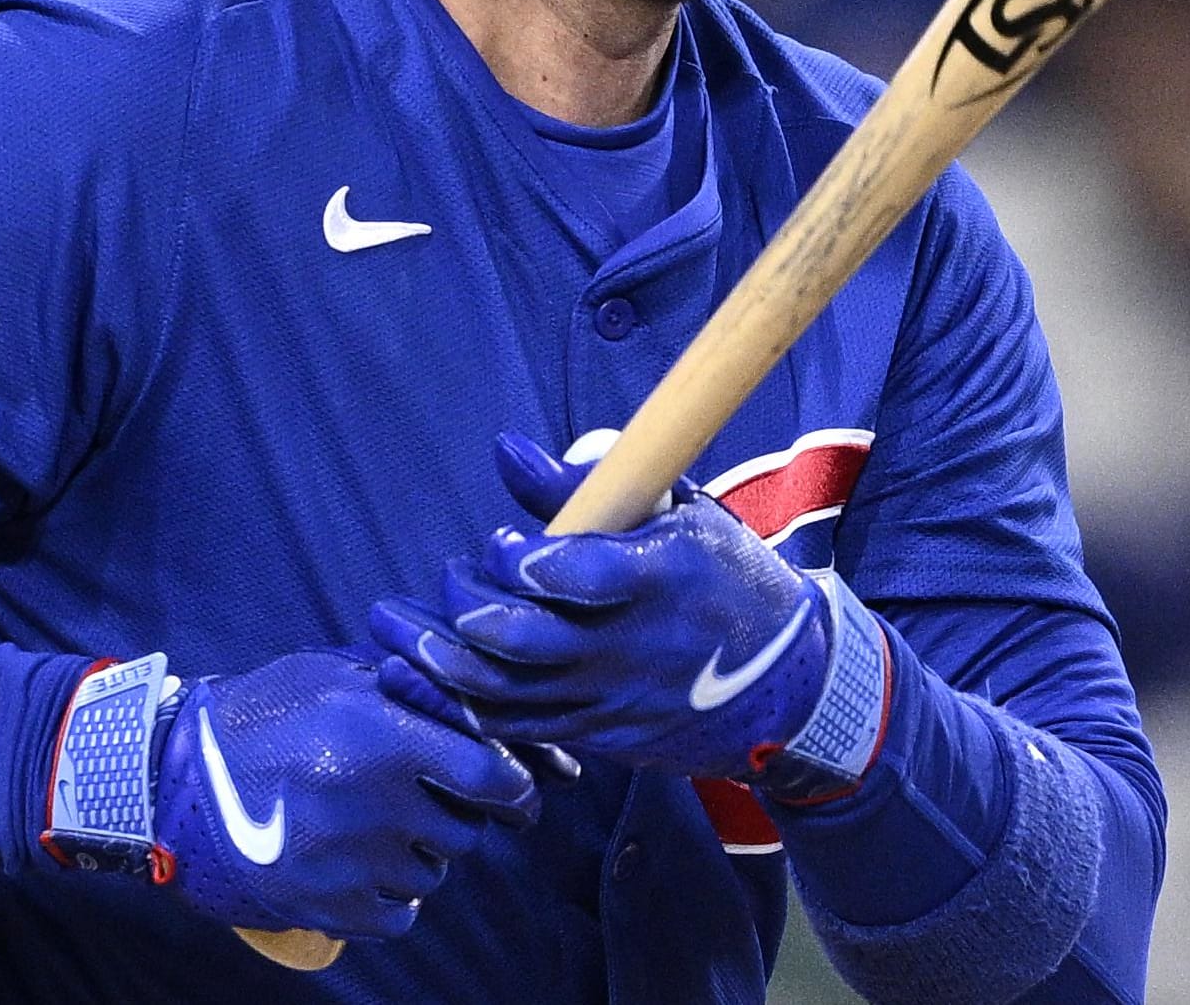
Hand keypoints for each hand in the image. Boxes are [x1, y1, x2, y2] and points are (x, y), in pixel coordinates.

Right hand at [41, 648, 537, 939]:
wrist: (178, 778)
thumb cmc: (263, 713)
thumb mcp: (335, 674)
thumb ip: (408, 685)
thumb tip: (480, 697)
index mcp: (383, 736)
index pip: (494, 775)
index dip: (514, 784)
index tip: (514, 787)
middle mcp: (374, 803)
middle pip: (468, 830)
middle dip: (459, 815)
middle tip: (427, 799)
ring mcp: (351, 861)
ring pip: (435, 872)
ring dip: (423, 853)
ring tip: (380, 826)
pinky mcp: (328, 905)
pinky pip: (401, 913)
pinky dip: (394, 896)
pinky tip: (366, 866)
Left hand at [369, 434, 889, 793]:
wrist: (785, 684)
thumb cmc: (723, 577)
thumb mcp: (676, 514)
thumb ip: (587, 485)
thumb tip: (506, 453)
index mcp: (661, 576)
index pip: (580, 573)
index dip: (523, 562)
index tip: (502, 543)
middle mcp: (633, 644)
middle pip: (526, 640)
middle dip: (466, 610)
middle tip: (449, 581)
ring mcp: (612, 698)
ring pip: (507, 692)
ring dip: (444, 662)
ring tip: (404, 633)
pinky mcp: (599, 735)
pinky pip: (516, 729)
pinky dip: (466, 705)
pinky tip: (435, 676)